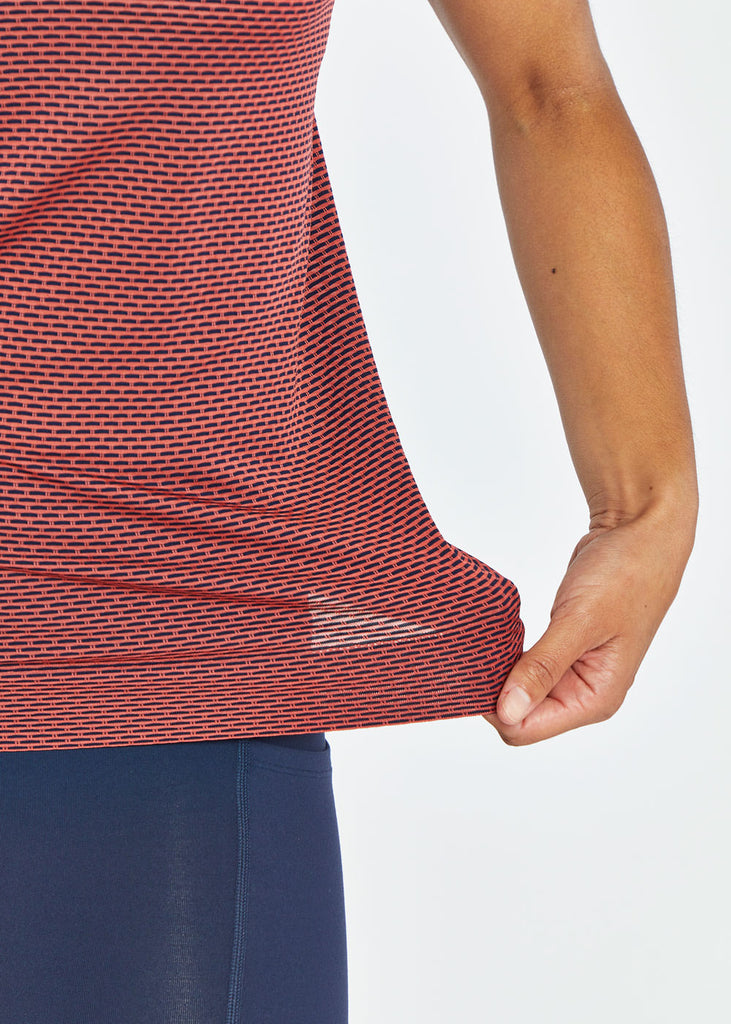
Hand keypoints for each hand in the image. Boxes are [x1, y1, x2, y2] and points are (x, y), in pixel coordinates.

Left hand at [482, 501, 696, 745]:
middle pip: (518, 715)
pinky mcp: (563, 652)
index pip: (525, 729)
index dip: (494, 706)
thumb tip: (507, 711)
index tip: (474, 669)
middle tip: (478, 650)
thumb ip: (543, 668)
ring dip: (499, 672)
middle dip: (494, 689)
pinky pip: (525, 667)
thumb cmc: (626, 575)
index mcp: (595, 698)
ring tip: (488, 641)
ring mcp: (573, 674)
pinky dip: (508, 656)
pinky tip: (501, 636)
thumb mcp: (580, 621)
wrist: (640, 535)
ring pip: (520, 692)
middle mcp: (584, 694)